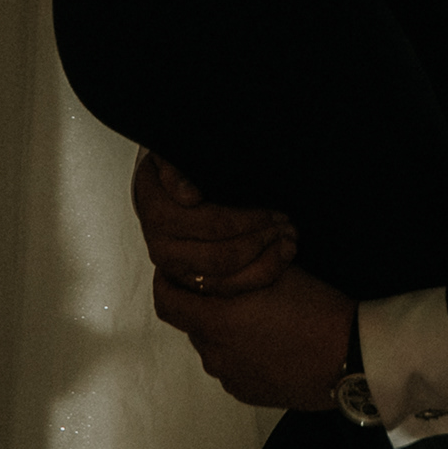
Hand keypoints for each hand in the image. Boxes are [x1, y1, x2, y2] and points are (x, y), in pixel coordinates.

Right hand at [131, 150, 294, 298]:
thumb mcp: (172, 157)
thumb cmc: (177, 168)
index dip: (246, 220)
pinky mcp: (192, 285)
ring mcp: (177, 271)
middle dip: (260, 240)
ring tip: (290, 238)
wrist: (163, 190)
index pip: (209, 224)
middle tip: (286, 222)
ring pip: (226, 280)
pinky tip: (283, 255)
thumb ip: (176, 171)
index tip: (273, 210)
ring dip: (265, 260)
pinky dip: (262, 274)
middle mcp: (162, 248)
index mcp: (157, 214)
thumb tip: (189, 196)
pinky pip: (230, 291)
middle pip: (220, 256)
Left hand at [152, 266, 355, 413]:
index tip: (173, 272)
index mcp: (217, 321)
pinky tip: (272, 344)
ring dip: (225, 331)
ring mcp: (231, 378)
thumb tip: (219, 261)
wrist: (352, 357)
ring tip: (261, 318)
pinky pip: (232, 368)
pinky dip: (241, 354)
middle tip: (235, 290)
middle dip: (205, 305)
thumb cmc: (317, 308)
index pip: (167, 303)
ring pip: (214, 347)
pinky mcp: (248, 394)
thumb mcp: (277, 272)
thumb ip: (238, 268)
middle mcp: (216, 353)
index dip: (164, 284)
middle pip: (194, 323)